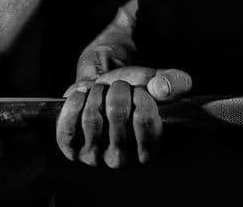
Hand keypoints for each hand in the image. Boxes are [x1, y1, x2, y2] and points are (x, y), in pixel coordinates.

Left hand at [56, 47, 191, 167]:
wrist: (103, 87)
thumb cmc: (134, 89)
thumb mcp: (160, 81)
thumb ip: (174, 82)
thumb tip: (160, 89)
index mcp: (148, 152)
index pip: (145, 119)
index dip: (141, 96)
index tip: (138, 90)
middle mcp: (121, 161)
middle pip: (117, 114)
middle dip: (117, 90)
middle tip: (119, 87)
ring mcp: (94, 158)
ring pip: (92, 118)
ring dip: (97, 93)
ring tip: (102, 91)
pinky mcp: (71, 149)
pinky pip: (68, 125)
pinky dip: (74, 103)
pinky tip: (82, 94)